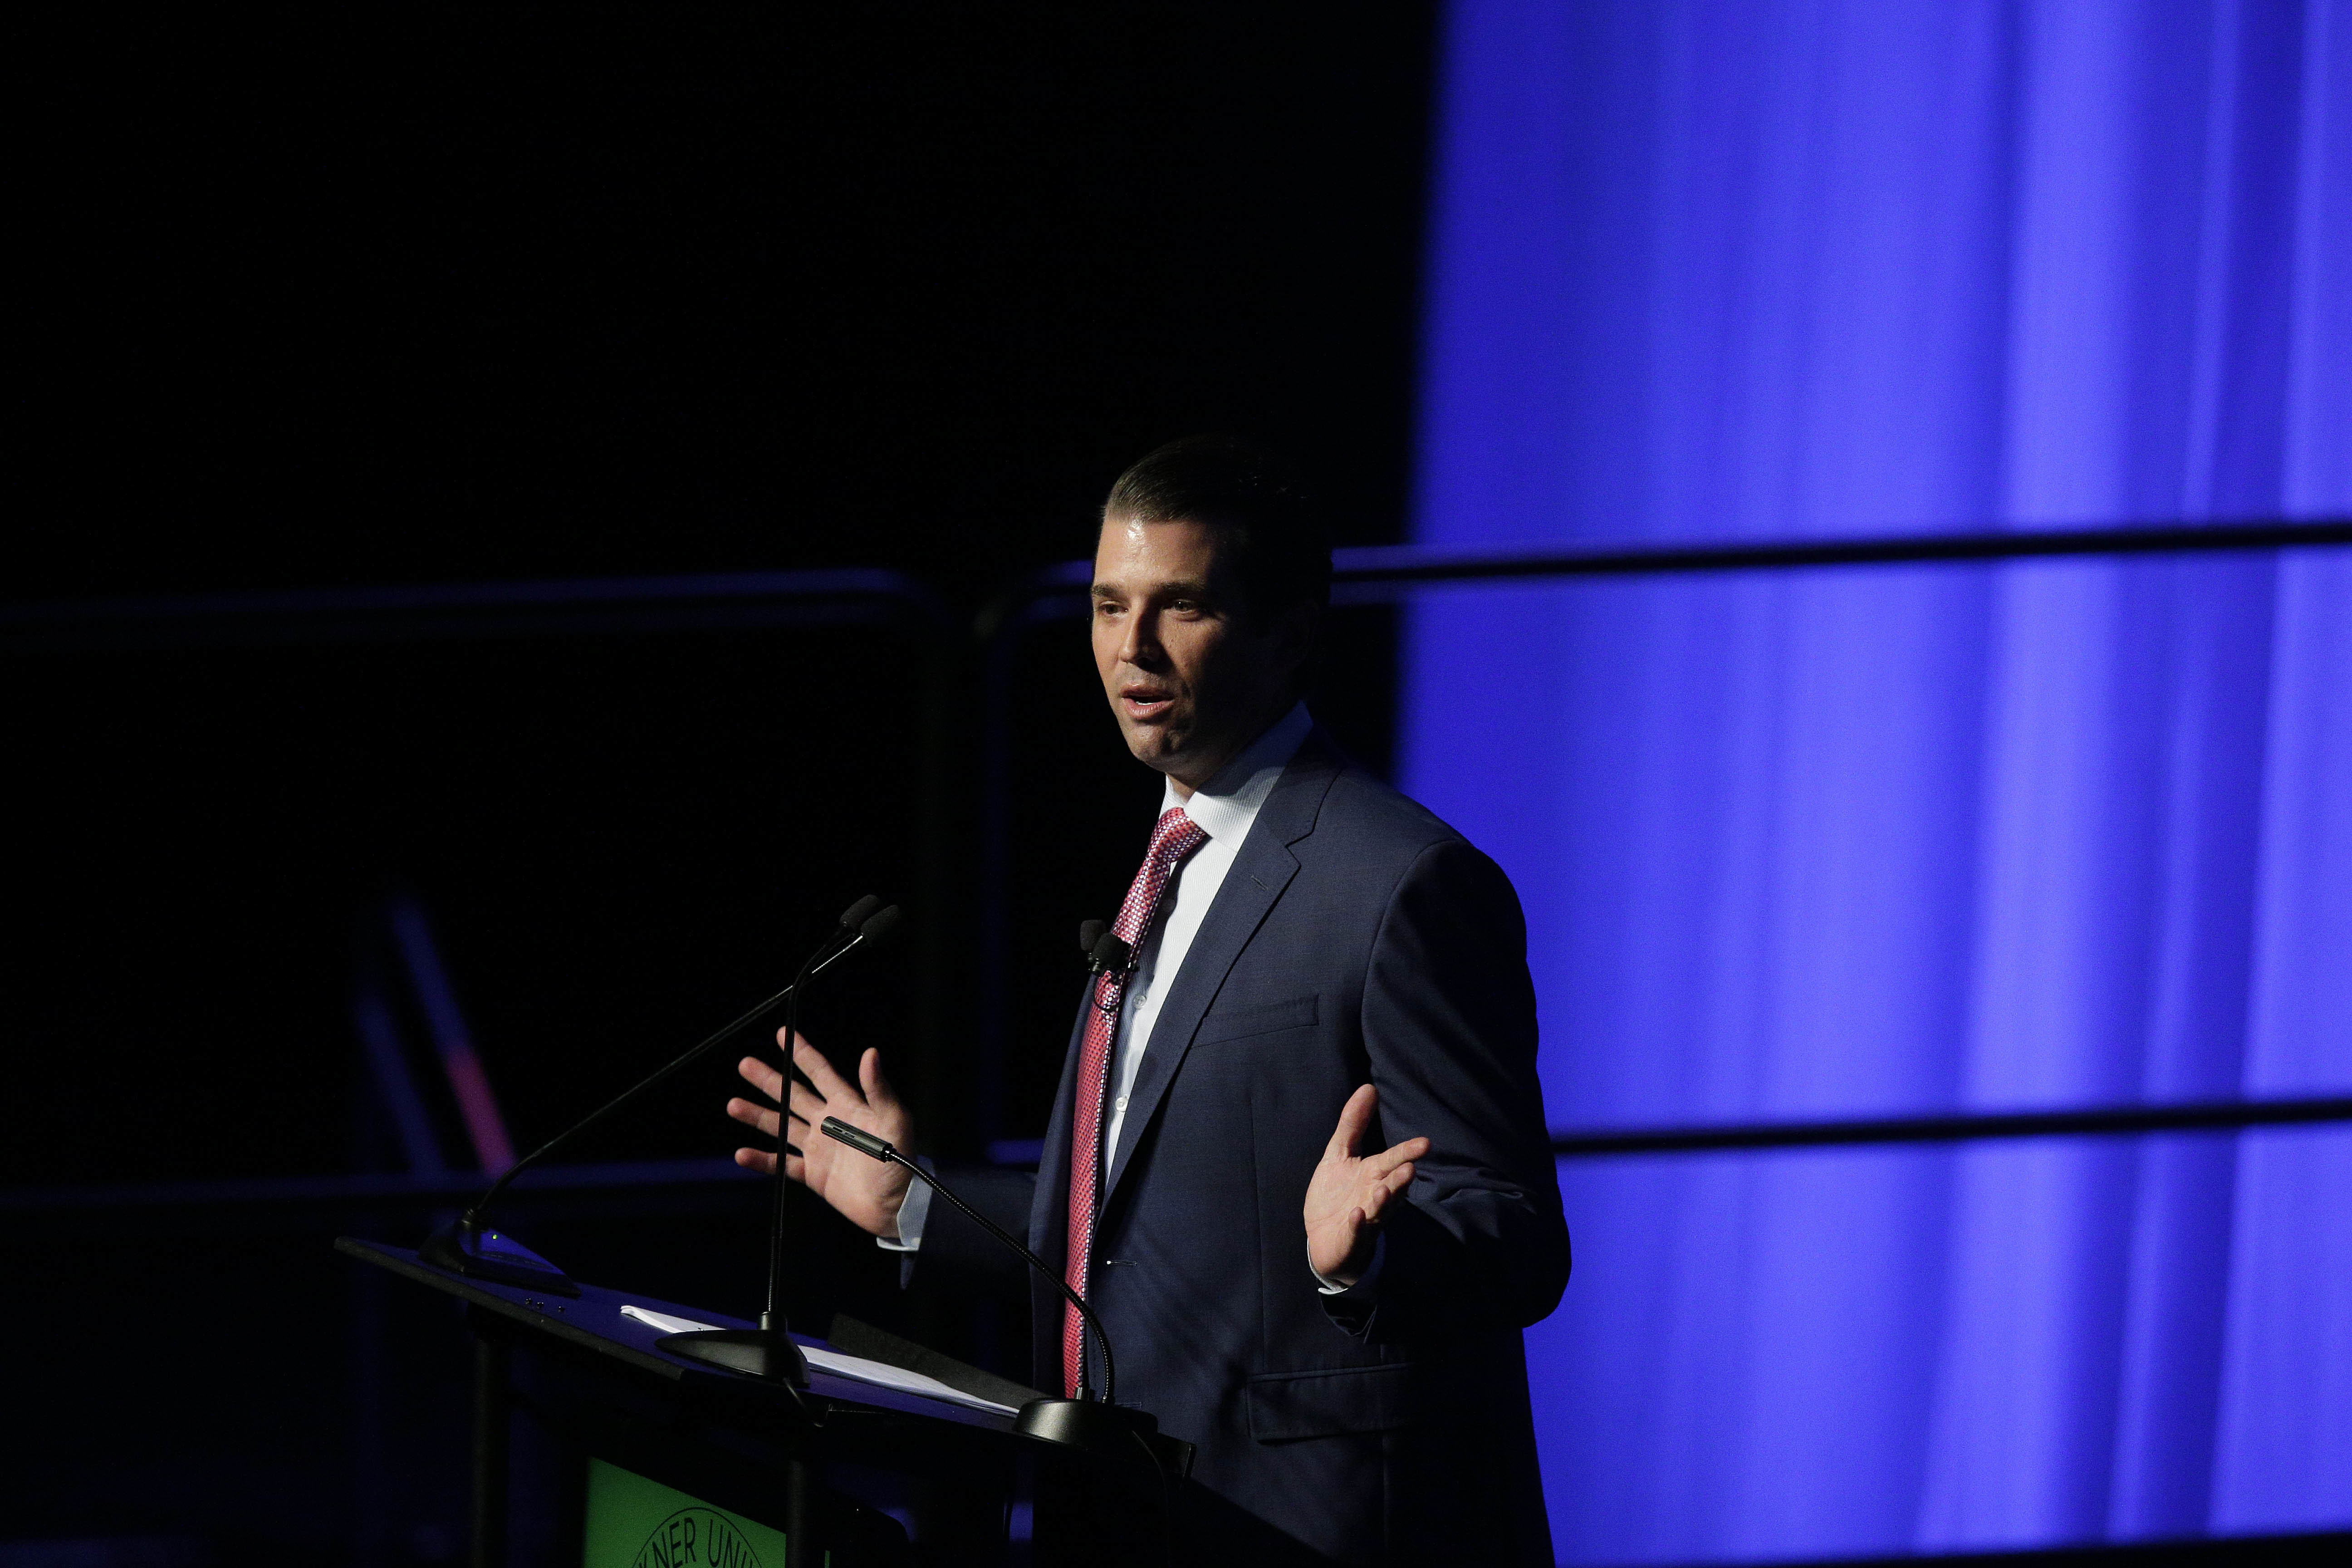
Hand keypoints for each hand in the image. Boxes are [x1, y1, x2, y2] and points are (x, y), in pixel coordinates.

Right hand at [727, 1031, 913, 1238]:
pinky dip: (762, 1160)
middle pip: (794, 1095)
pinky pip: (782, 1164)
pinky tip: (742, 1153)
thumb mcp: (895, 1121)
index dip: (803, 1054)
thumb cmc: (902, 1161)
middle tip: (745, 1064)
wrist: (897, 1206)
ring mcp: (819, 1149)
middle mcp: (830, 1123)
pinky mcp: (813, 1174)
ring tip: (733, 1104)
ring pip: (782, 1127)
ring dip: (758, 1115)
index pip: (820, 1073)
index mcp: (848, 1106)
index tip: (783, 1034)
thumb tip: (870, 1053)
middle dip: (770, 1080)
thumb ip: (879, 1089)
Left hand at [1303, 1083, 1428, 1286]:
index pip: (1393, 1160)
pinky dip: (1358, 1225)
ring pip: (1378, 1210)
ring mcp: (1365, 1219)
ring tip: (1383, 1190)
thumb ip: (1353, 1123)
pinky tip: (1356, 1215)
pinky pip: (1356, 1232)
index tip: (1425, 1142)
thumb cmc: (1336, 1194)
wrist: (1323, 1238)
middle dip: (1400, 1179)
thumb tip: (1368, 1087)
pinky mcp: (1351, 1238)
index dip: (1407, 1152)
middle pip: (1392, 1186)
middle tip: (1410, 1168)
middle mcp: (1375, 1196)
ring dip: (1382, 1202)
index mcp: (1374, 1175)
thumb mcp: (1339, 1154)